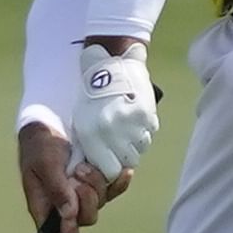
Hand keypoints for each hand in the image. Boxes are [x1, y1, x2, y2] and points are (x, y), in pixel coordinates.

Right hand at [18, 123, 128, 232]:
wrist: (52, 120)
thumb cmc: (40, 143)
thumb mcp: (44, 163)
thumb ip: (55, 188)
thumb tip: (68, 214)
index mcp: (45, 206)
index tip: (71, 216)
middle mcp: (65, 204)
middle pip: (85, 220)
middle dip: (86, 199)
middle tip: (78, 174)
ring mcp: (83, 193)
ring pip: (100, 203)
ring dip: (97, 183)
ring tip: (84, 164)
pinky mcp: (98, 181)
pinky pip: (114, 189)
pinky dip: (119, 181)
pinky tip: (123, 171)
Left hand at [71, 41, 158, 181]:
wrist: (110, 61)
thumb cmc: (92, 91)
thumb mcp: (81, 118)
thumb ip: (90, 144)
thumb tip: (97, 167)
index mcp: (90, 133)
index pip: (109, 171)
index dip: (112, 169)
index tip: (112, 161)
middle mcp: (110, 132)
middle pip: (128, 161)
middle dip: (126, 155)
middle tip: (121, 142)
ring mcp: (130, 124)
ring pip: (141, 147)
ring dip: (137, 141)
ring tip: (128, 125)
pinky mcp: (146, 114)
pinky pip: (151, 131)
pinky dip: (146, 127)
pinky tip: (136, 115)